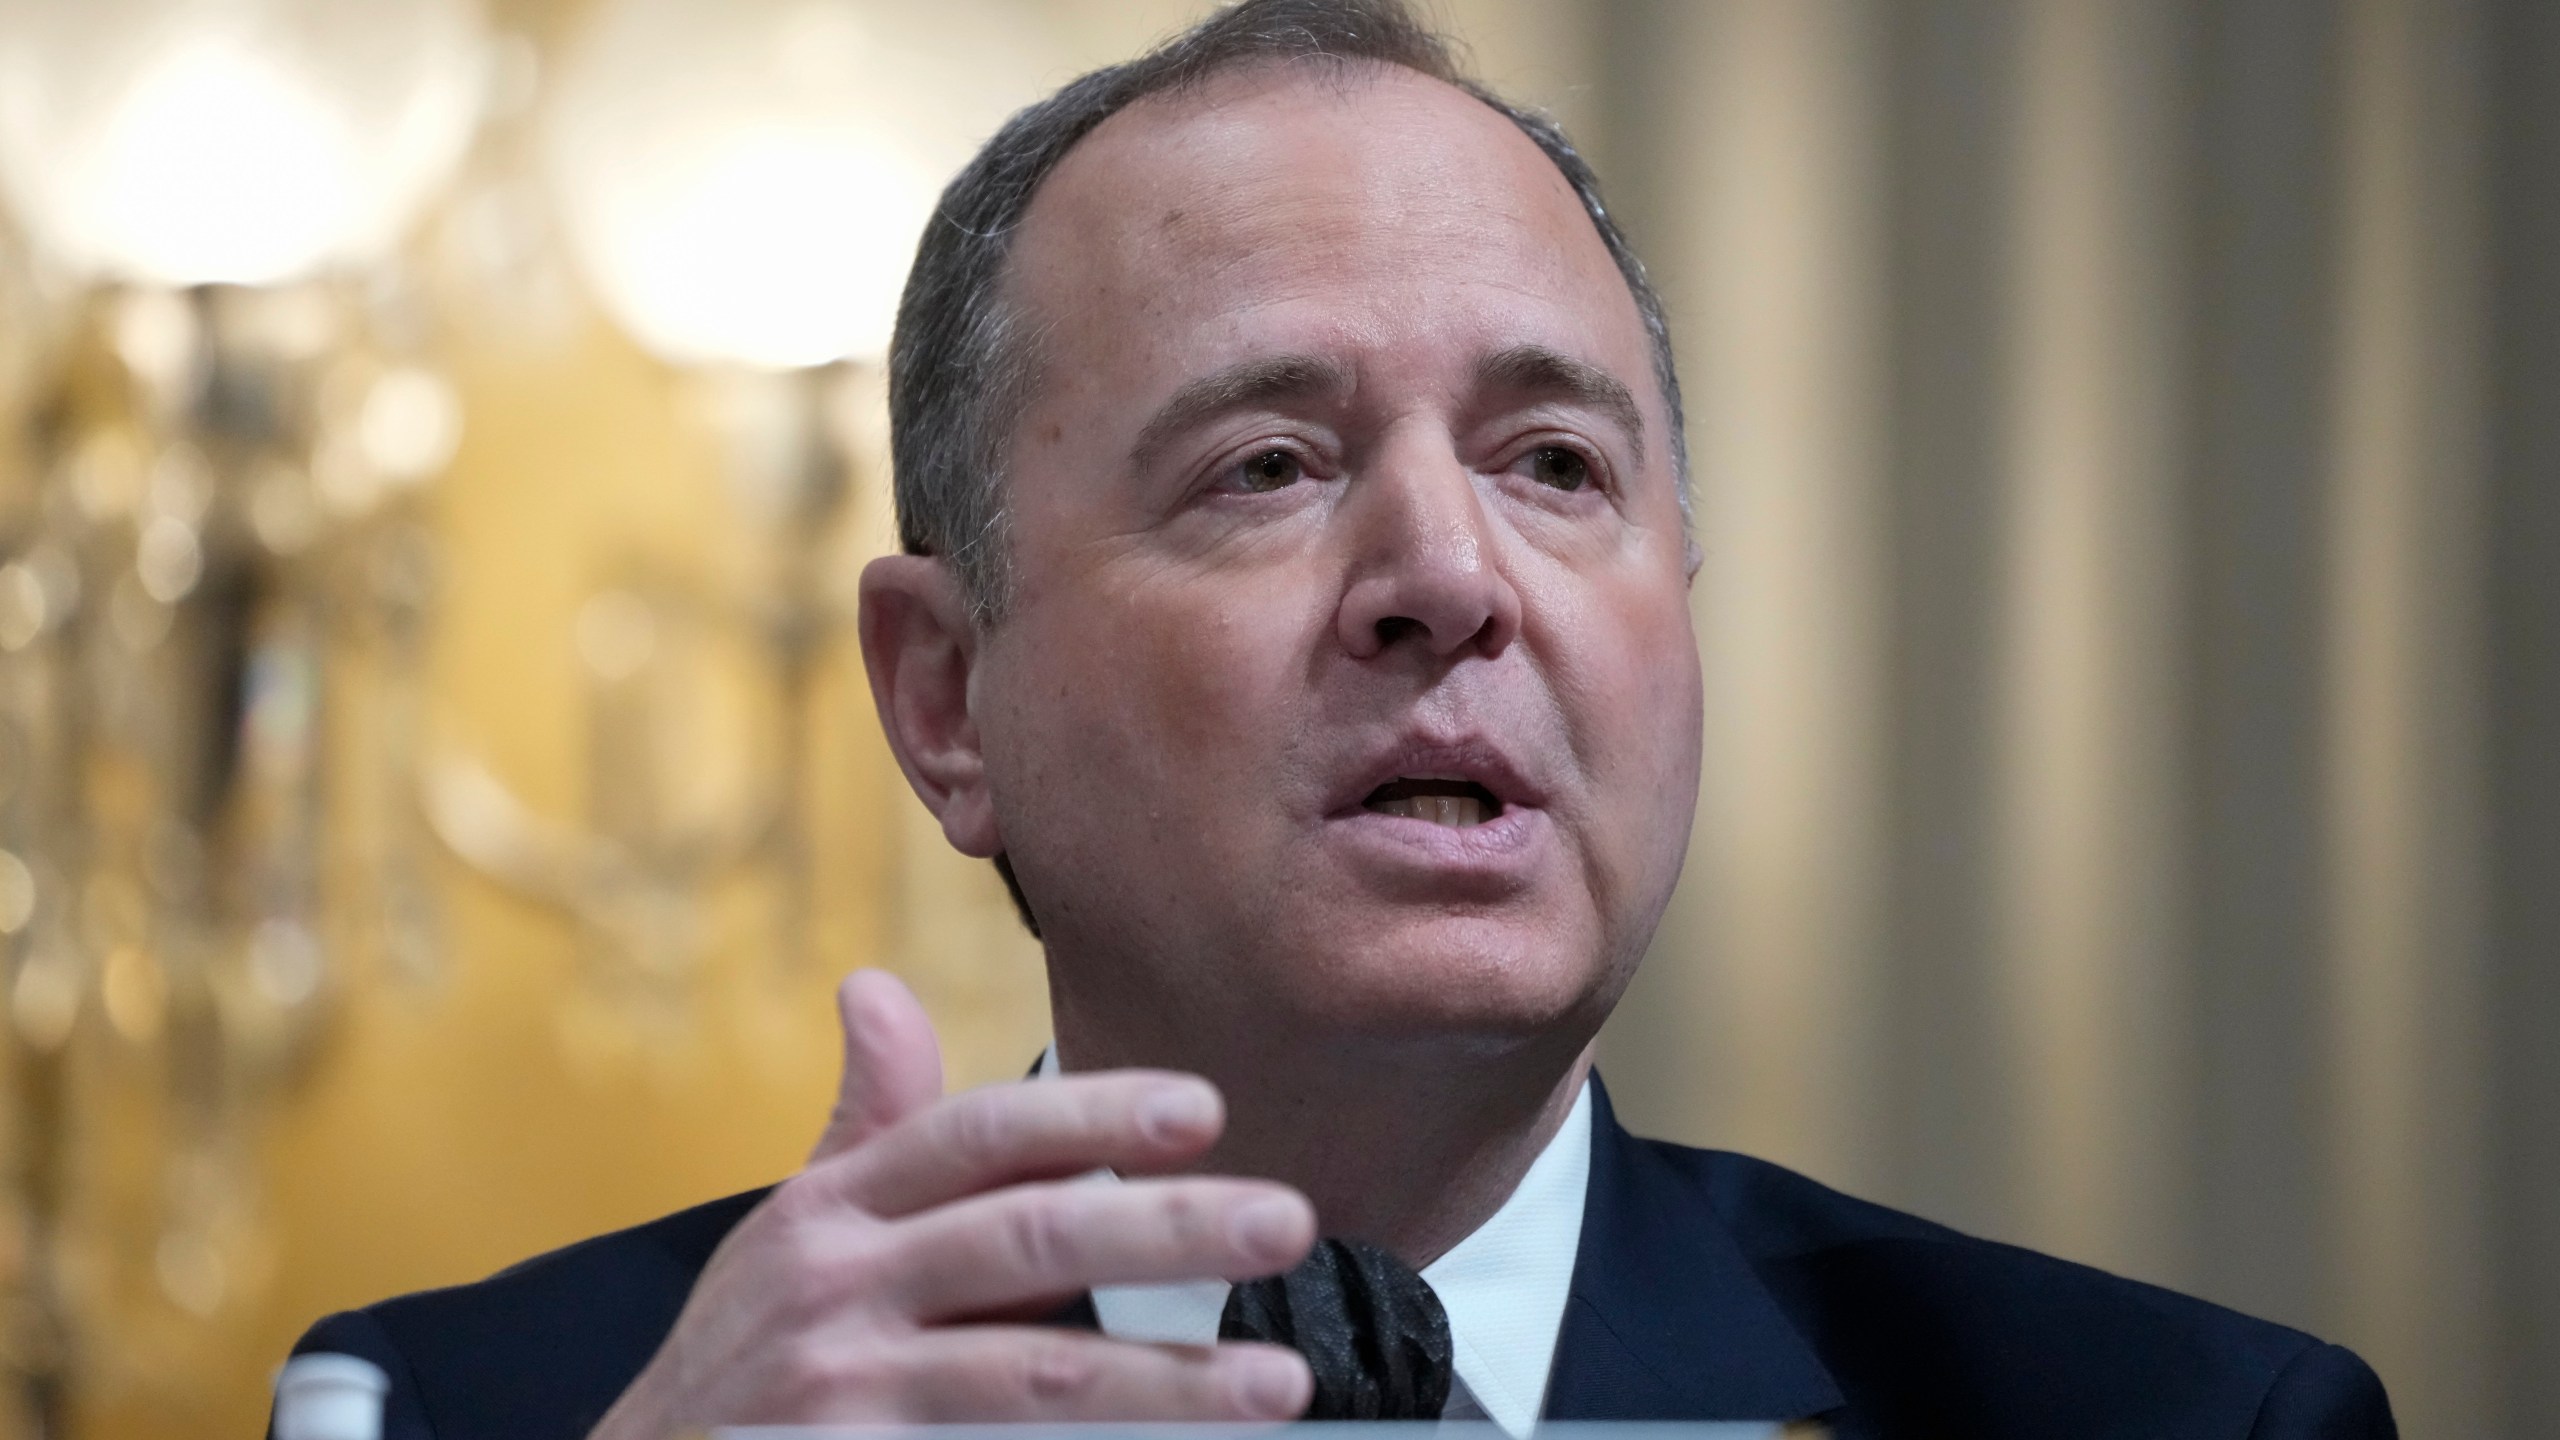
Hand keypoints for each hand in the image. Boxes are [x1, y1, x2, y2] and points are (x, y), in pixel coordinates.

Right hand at [588, 970, 1316, 1436]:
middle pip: (1024, 1241)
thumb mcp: (788, 1233)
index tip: (1202, 1107)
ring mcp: (841, 1394)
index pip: (978, 1137)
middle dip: (1166, 1229)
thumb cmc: (743, 1358)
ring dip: (1167, 1382)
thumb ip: (864, 1128)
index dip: (1090, 1117)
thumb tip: (877, 987)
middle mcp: (835, 1290)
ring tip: (1278, 1382)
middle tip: (1286, 1220)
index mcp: (835, 1211)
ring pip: (1031, 1377)